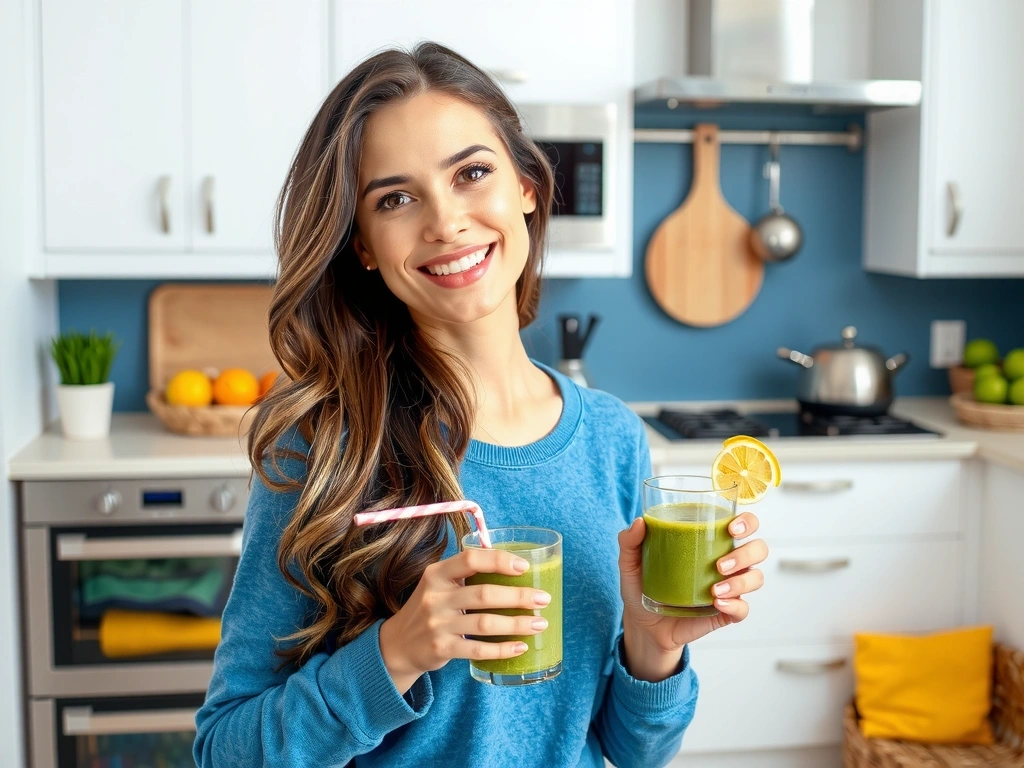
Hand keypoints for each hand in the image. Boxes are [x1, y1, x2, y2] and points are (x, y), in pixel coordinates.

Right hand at [378, 547, 550, 694]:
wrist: (398, 644)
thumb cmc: (430, 609)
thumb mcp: (438, 584)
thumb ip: (466, 573)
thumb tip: (513, 565)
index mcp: (436, 574)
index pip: (470, 559)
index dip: (499, 561)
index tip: (524, 567)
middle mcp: (435, 597)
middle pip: (484, 594)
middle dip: (518, 597)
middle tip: (543, 599)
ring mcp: (437, 624)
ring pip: (485, 623)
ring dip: (517, 624)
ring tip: (539, 624)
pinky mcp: (441, 648)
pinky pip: (478, 650)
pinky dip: (503, 649)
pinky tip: (521, 646)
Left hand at [617, 512, 767, 681]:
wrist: (642, 624)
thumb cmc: (642, 586)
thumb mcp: (630, 563)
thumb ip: (630, 541)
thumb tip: (640, 522)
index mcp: (710, 542)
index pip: (744, 524)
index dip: (747, 522)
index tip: (731, 528)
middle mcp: (726, 562)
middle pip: (758, 549)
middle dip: (747, 553)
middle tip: (720, 564)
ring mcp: (729, 588)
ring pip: (756, 578)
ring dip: (740, 582)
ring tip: (713, 590)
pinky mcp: (725, 613)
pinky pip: (743, 609)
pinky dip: (735, 606)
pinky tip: (716, 604)